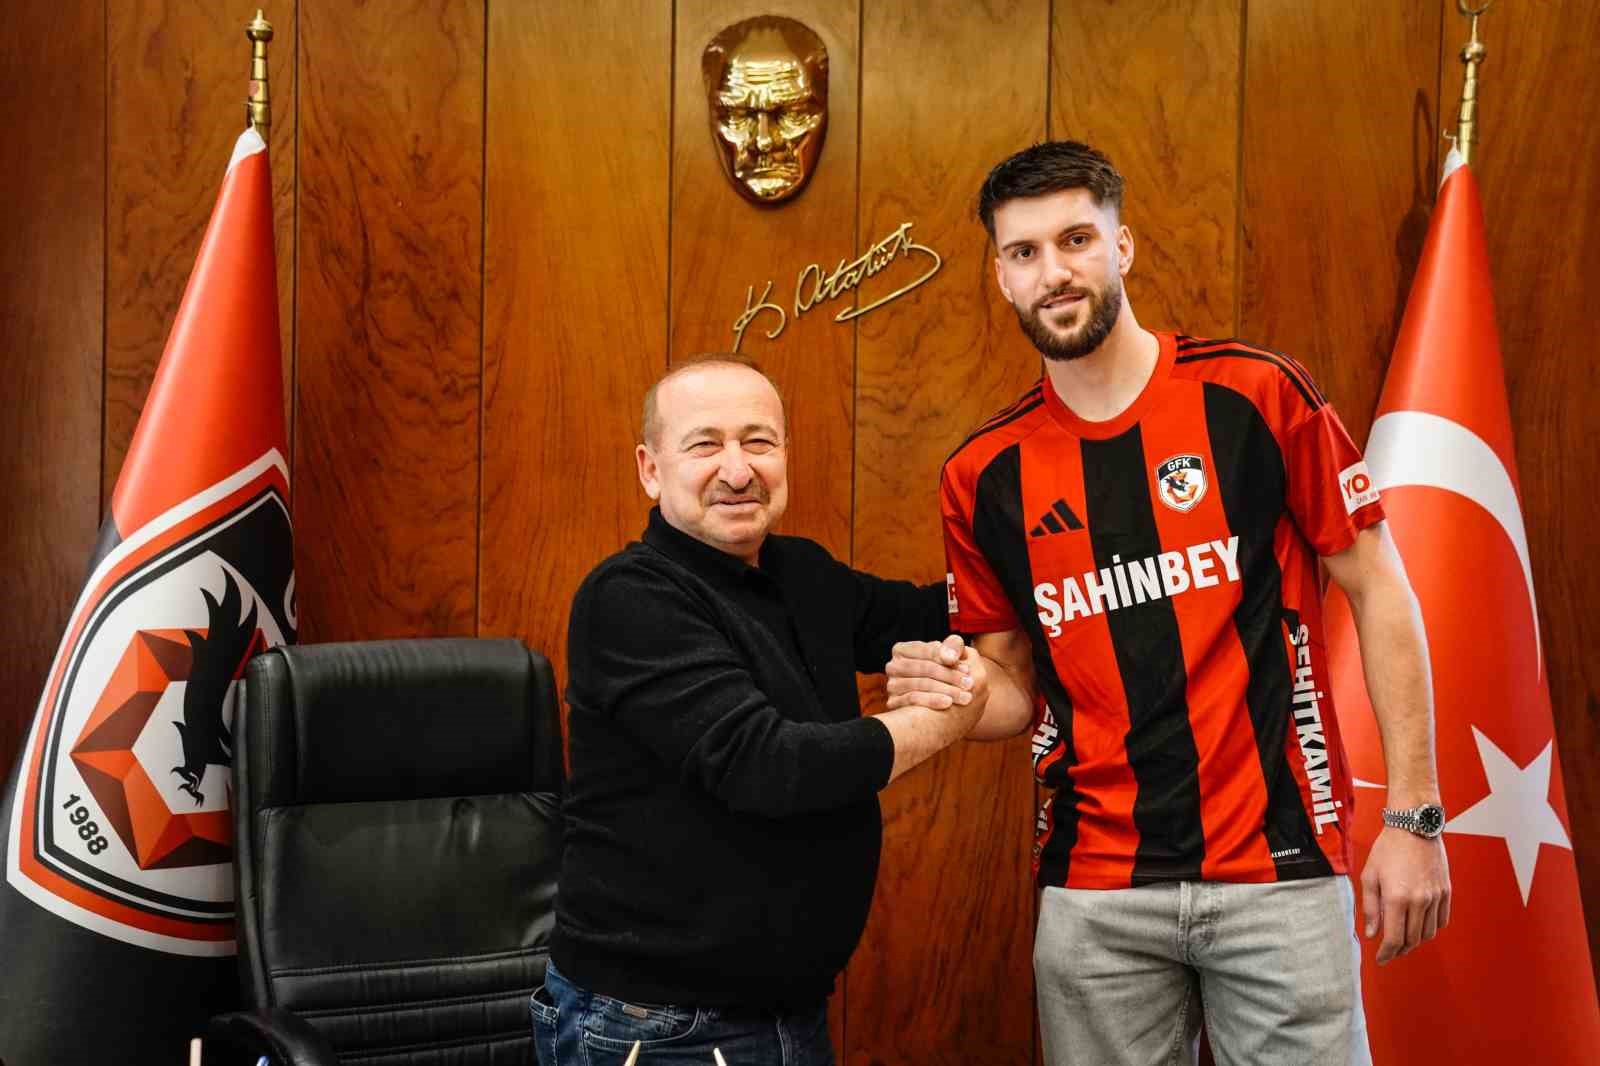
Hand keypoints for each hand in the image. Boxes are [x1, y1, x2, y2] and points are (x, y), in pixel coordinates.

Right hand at [885, 635, 980, 713]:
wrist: (937, 704)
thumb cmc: (945, 671)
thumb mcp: (951, 654)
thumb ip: (953, 647)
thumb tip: (949, 657)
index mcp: (903, 649)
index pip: (927, 651)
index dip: (948, 659)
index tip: (968, 669)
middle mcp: (893, 665)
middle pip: (924, 668)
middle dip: (950, 676)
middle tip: (970, 684)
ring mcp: (891, 684)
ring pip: (920, 684)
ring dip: (945, 690)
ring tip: (964, 697)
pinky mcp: (893, 702)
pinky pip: (912, 699)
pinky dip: (932, 700)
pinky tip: (948, 704)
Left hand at [1359, 827, 1450, 963]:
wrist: (1414, 828)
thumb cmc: (1388, 848)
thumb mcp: (1369, 876)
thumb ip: (1371, 908)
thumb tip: (1372, 933)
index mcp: (1397, 898)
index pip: (1394, 938)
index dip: (1387, 953)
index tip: (1381, 959)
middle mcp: (1419, 901)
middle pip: (1412, 939)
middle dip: (1399, 950)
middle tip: (1390, 952)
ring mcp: (1435, 897)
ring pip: (1428, 933)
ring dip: (1416, 941)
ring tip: (1404, 940)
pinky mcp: (1446, 892)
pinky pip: (1441, 920)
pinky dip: (1431, 929)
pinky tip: (1421, 927)